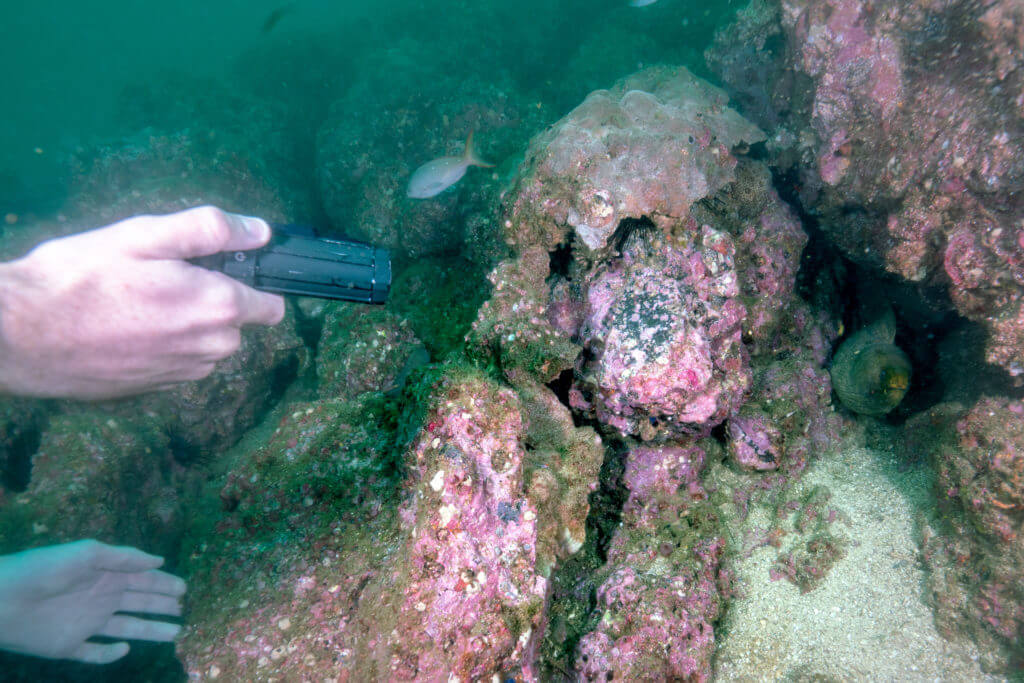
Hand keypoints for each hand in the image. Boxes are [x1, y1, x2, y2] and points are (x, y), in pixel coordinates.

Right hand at [0, 206, 285, 398]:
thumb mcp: (144, 236)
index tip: (226, 269)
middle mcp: (210, 349)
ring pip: (206, 343)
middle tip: (159, 277)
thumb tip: (260, 231)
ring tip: (135, 300)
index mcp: (218, 308)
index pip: (273, 306)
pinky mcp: (155, 388)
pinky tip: (124, 326)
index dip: (254, 283)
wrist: (20, 336)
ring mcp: (183, 373)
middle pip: (237, 323)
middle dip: (212, 299)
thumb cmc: (79, 279)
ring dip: (185, 323)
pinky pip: (178, 361)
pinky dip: (162, 344)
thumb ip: (210, 230)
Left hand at [0, 540, 185, 663]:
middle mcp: (101, 598)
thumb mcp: (88, 554)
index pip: (142, 579)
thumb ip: (124, 557)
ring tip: (176, 633)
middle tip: (186, 608)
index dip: (164, 583)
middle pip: (140, 603)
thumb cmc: (44, 570)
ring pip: (127, 628)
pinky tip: (124, 650)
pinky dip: (110, 654)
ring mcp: (87, 623)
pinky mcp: (71, 646)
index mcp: (105, 575)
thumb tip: (159, 560)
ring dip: (151, 630)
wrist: (2, 599)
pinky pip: (96, 654)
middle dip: (163, 604)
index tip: (185, 588)